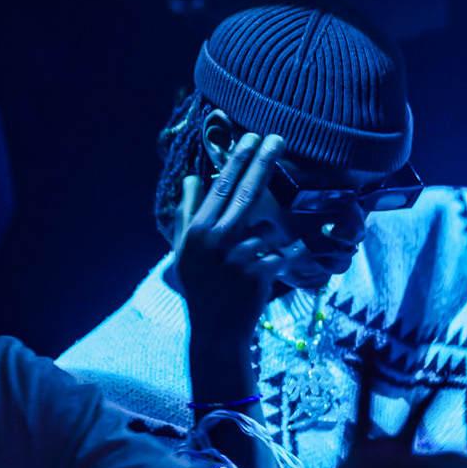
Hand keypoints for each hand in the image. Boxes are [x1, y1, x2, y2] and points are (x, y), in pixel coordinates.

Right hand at [173, 132, 286, 342]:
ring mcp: (237, 257)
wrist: (216, 331)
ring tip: (251, 262)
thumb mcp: (184, 251)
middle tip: (278, 138)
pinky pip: (282, 254)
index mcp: (197, 231)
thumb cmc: (201, 287)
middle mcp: (216, 240)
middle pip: (246, 193)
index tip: (251, 136)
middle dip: (263, 162)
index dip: (238, 161)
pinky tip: (265, 276)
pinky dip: (280, 261)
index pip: (221, 187)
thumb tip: (190, 177)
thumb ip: (186, 213)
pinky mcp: (258, 274)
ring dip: (267, 240)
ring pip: (268, 228)